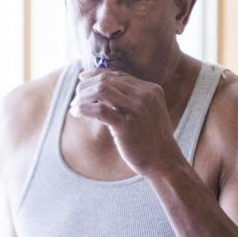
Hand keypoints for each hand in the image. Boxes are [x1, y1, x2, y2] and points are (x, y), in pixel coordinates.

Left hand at [68, 68, 183, 177]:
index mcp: (150, 90)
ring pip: (101, 90)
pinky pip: (99, 109)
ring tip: (74, 106)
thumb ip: (130, 100)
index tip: (82, 78)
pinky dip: (83, 108)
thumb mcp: (146, 112)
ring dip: (83, 96)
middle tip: (76, 97)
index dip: (96, 74)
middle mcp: (144, 95)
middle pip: (107, 80)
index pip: (117, 75)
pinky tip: (75, 113)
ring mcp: (136, 109)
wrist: (164, 161)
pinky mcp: (126, 125)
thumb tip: (101, 90)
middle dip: (86, 86)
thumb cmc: (151, 139)